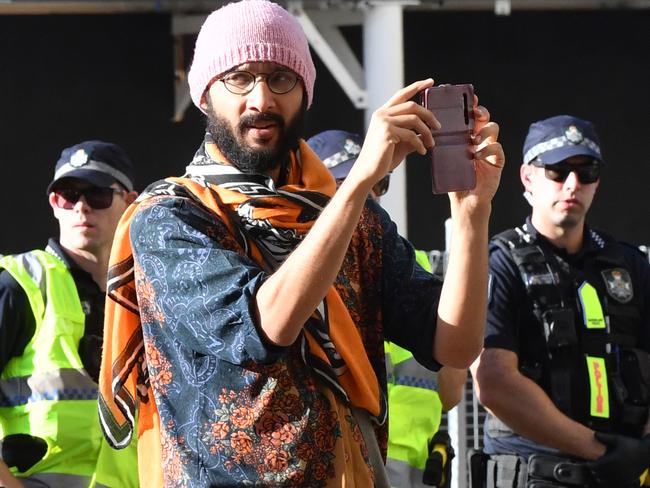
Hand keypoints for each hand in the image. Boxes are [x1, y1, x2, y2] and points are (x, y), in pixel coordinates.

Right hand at [347, 78, 438, 192]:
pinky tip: (422, 152)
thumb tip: (427, 133)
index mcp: (383, 114)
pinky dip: (420, 144)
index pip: (401, 94)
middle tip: (438, 127)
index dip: (417, 86)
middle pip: (412, 106)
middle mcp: (382, 115)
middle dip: (429, 115)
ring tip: (431, 143)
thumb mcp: (400, 143)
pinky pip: (411, 135)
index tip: (430, 82)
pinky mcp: (387, 133)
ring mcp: (383, 123)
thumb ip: (412, 134)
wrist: (368, 171)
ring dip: (427, 132)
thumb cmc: (382, 158)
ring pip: (414, 120)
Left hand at [448, 99, 503, 212]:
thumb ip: (440, 146)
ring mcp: (490, 149)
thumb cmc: (454, 180)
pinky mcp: (497, 161)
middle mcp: (480, 140)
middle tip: (473, 113)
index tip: (467, 98)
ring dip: (483, 130)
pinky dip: (487, 149)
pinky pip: (497, 148)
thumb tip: (425, 131)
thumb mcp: (445, 160)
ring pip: (493, 128)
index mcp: (467, 138)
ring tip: (472, 140)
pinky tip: (476, 155)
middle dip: (480, 111)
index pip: (470, 118)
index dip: (470, 106)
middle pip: (484, 118)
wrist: (465, 201)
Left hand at [587, 432, 649, 486]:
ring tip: (596, 474)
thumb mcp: (618, 439)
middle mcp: (617, 470)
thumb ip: (606, 437)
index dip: (589, 466)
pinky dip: (609, 482)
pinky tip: (607, 479)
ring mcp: (622, 476)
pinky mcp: (628, 479)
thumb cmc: (632, 445)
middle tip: (590, 469)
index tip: (586, 464)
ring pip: (607, 481)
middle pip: (600, 474)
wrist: (647, 454)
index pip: (596, 466)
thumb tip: (595, 434)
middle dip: (594, 472)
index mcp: (613, 460)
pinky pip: (615, 483)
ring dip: (600, 478)